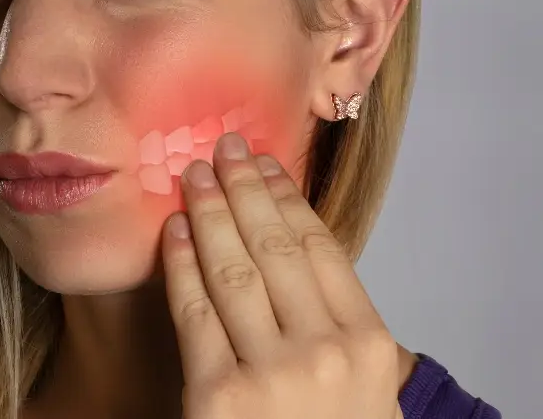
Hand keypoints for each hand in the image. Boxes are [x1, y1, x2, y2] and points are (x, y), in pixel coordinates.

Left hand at [161, 132, 403, 418]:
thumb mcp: (362, 390)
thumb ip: (339, 326)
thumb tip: (298, 249)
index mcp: (368, 345)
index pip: (320, 248)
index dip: (287, 198)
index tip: (266, 164)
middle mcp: (325, 353)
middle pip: (277, 247)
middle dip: (245, 189)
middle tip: (223, 147)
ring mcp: (271, 375)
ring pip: (235, 271)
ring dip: (210, 213)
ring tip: (192, 174)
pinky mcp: (218, 398)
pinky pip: (195, 314)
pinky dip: (182, 266)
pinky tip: (174, 232)